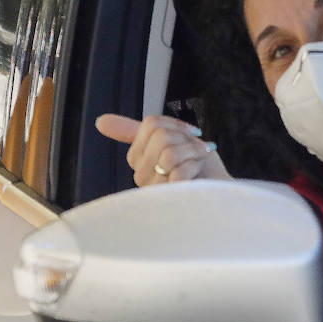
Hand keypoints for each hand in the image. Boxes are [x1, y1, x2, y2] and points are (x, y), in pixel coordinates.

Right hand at [95, 113, 230, 186]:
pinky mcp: (168, 200)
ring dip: (193, 153)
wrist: (223, 193)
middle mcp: (141, 176)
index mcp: (138, 160)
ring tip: (199, 163)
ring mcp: (153, 190)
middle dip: (186, 141)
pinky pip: (178, 172)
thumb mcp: (171, 142)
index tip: (189, 137)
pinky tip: (200, 177)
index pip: (151, 125)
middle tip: (197, 152)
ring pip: (168, 154)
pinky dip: (196, 167)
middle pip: (160, 137)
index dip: (176, 126)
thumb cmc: (200, 170)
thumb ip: (136, 130)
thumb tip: (99, 121)